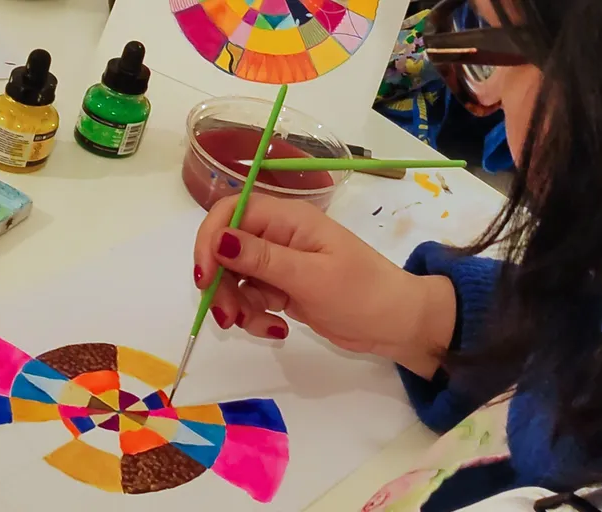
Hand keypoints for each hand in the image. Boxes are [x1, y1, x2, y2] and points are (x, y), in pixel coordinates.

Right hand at [193, 195, 455, 378]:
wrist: (396, 324)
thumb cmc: (361, 293)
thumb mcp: (311, 277)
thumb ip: (262, 259)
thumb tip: (218, 238)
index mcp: (288, 218)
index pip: (230, 212)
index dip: (209, 240)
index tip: (205, 278)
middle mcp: (279, 234)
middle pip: (224, 249)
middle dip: (221, 285)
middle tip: (231, 319)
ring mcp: (280, 263)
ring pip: (233, 278)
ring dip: (238, 306)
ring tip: (267, 327)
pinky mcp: (282, 288)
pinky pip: (250, 298)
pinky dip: (255, 316)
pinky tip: (278, 330)